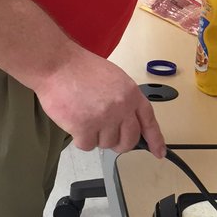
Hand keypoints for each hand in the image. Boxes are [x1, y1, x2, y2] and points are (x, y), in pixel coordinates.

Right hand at [33, 46, 165, 156]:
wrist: (58, 64)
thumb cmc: (81, 69)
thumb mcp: (115, 79)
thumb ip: (125, 101)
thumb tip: (128, 123)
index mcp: (131, 94)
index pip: (149, 122)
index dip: (155, 139)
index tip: (158, 152)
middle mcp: (122, 107)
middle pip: (129, 140)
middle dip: (119, 143)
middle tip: (107, 134)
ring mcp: (104, 118)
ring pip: (107, 144)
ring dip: (96, 137)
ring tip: (85, 116)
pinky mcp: (85, 127)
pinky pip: (87, 145)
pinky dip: (80, 139)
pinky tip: (75, 122)